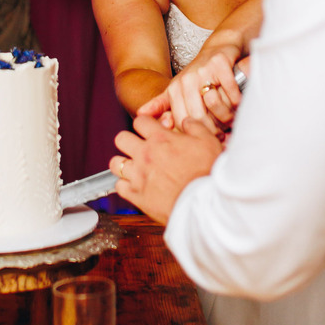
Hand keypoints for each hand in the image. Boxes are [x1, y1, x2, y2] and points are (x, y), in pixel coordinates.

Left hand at [109, 113, 223, 224]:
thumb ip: (195, 127)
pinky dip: (125, 186)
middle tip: (138, 148)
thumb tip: (186, 121)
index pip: (140, 121)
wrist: (203, 204)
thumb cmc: (207, 172)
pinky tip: (136, 186)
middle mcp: (145, 154)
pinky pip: (119, 186)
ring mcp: (138, 175)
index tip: (150, 130)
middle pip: (121, 138)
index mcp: (161, 139)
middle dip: (128, 141)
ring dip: (123, 163)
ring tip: (133, 167)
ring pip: (115, 163)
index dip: (145, 124)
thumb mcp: (208, 141)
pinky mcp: (136, 195)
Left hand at [137, 46, 242, 131]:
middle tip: (223, 132)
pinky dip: (237, 98)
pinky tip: (237, 101)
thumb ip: (162, 104)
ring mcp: (203, 71)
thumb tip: (140, 115)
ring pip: (215, 104)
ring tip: (230, 117)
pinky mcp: (220, 64)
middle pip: (199, 116)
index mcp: (174, 89)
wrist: (219, 48)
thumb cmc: (199, 74)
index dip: (196, 134)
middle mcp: (186, 80)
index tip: (206, 139)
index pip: (182, 121)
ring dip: (227, 114)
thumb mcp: (178, 89)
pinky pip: (230, 91)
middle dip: (213, 128)